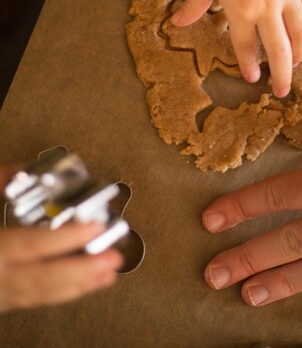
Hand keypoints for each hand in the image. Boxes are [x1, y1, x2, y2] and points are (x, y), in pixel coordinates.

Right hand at [0, 168, 122, 311]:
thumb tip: (20, 168)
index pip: (30, 245)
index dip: (66, 238)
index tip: (95, 228)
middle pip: (41, 280)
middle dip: (82, 272)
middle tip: (113, 260)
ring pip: (38, 295)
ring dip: (76, 287)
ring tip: (106, 275)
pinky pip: (30, 300)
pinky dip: (59, 294)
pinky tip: (80, 285)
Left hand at [172, 0, 301, 96]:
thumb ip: (194, 5)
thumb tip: (176, 24)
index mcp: (240, 9)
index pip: (246, 48)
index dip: (249, 66)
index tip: (253, 79)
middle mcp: (267, 6)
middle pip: (279, 51)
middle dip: (281, 76)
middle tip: (282, 91)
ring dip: (301, 53)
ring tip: (296, 63)